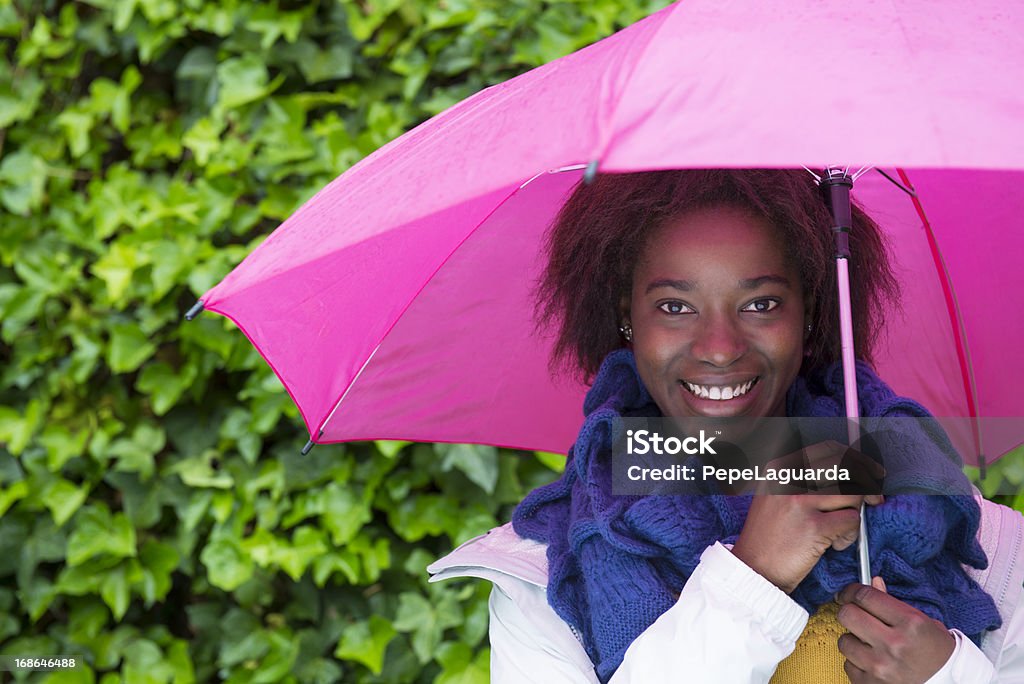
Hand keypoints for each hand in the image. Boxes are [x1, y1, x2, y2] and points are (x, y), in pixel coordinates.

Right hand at [731, 441, 883, 592]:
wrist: (754, 570)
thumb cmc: (769, 536)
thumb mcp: (775, 496)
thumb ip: (803, 479)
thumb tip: (850, 471)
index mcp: (780, 468)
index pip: (828, 449)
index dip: (856, 458)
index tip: (870, 471)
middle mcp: (789, 479)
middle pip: (846, 468)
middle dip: (868, 484)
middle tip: (875, 499)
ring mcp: (801, 502)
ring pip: (853, 494)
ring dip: (855, 513)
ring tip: (841, 530)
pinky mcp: (814, 527)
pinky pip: (852, 521)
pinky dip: (851, 535)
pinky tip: (835, 545)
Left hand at [836, 577, 954, 682]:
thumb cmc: (938, 653)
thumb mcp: (924, 623)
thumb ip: (894, 603)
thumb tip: (872, 582)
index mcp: (910, 623)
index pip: (865, 596)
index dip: (851, 591)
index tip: (847, 594)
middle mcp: (894, 644)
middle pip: (847, 615)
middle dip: (849, 612)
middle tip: (857, 616)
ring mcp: (881, 667)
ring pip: (844, 641)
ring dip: (854, 640)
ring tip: (870, 644)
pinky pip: (848, 665)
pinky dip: (857, 662)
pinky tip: (873, 662)